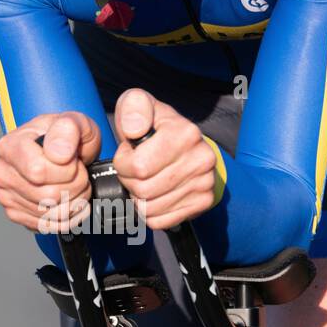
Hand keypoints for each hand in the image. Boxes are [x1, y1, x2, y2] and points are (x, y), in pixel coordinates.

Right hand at [0, 112, 100, 231]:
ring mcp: (7, 197)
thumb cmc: (65, 137)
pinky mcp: (17, 215)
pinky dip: (70, 217)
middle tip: (79, 174)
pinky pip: (50, 227)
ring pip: (52, 214)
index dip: (66, 170)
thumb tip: (58, 152)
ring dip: (75, 202)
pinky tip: (71, 201)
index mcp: (9, 146)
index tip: (72, 159)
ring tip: (75, 185)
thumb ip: (68, 128)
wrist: (63, 153)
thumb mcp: (74, 122)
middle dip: (76, 186)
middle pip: (48, 196)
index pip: (38, 171)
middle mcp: (2, 173)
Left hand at [112, 89, 216, 228]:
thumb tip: (134, 130)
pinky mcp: (202, 202)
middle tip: (134, 170)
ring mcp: (204, 183)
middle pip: (143, 190)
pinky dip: (150, 212)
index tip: (128, 154)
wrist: (189, 146)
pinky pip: (160, 221)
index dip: (123, 163)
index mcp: (185, 133)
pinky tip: (154, 194)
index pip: (138, 166)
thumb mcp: (140, 106)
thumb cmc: (157, 128)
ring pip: (149, 208)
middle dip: (128, 181)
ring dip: (138, 197)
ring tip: (144, 179)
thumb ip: (133, 109)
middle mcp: (200, 159)